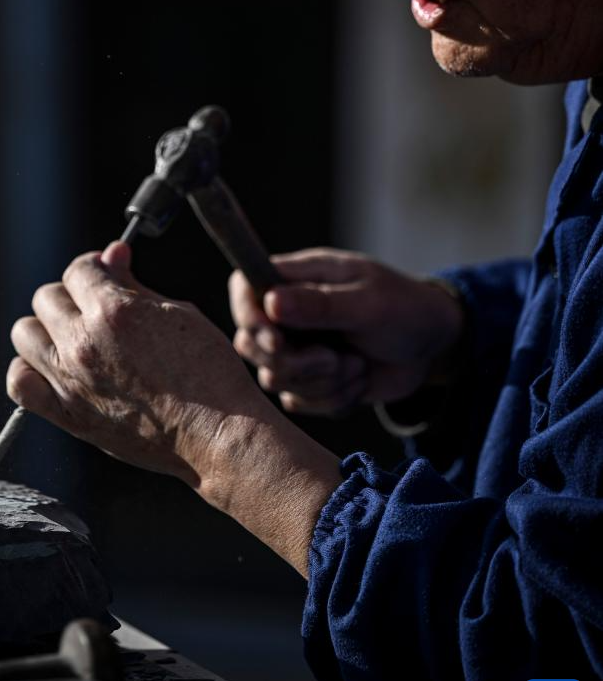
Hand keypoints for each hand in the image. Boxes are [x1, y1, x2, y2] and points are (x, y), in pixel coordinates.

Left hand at [7, 241, 267, 488]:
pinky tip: (54, 369)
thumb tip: (113, 254)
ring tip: (74, 338)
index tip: (107, 274)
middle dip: (73, 296)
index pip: (79, 269)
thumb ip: (136, 285)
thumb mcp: (179, 313)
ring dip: (47, 329)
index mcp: (114, 311)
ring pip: (25, 333)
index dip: (96, 268)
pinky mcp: (69, 415)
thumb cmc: (209, 373)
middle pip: (47, 297)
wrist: (217, 434)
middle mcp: (84, 343)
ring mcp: (71, 381)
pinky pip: (20, 384)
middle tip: (98, 309)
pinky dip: (29, 371)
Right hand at [229, 248, 464, 414]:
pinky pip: (299, 402)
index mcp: (298, 278)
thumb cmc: (406, 308)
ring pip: (275, 378)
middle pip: (250, 343)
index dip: (248, 317)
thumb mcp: (370, 303)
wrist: (434, 347)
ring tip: (356, 365)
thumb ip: (320, 305)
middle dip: (291, 362)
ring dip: (322, 381)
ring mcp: (297, 348)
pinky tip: (359, 378)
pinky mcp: (310, 380)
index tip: (277, 342)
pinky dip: (333, 398)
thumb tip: (271, 301)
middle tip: (331, 359)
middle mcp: (289, 313)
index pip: (245, 287)